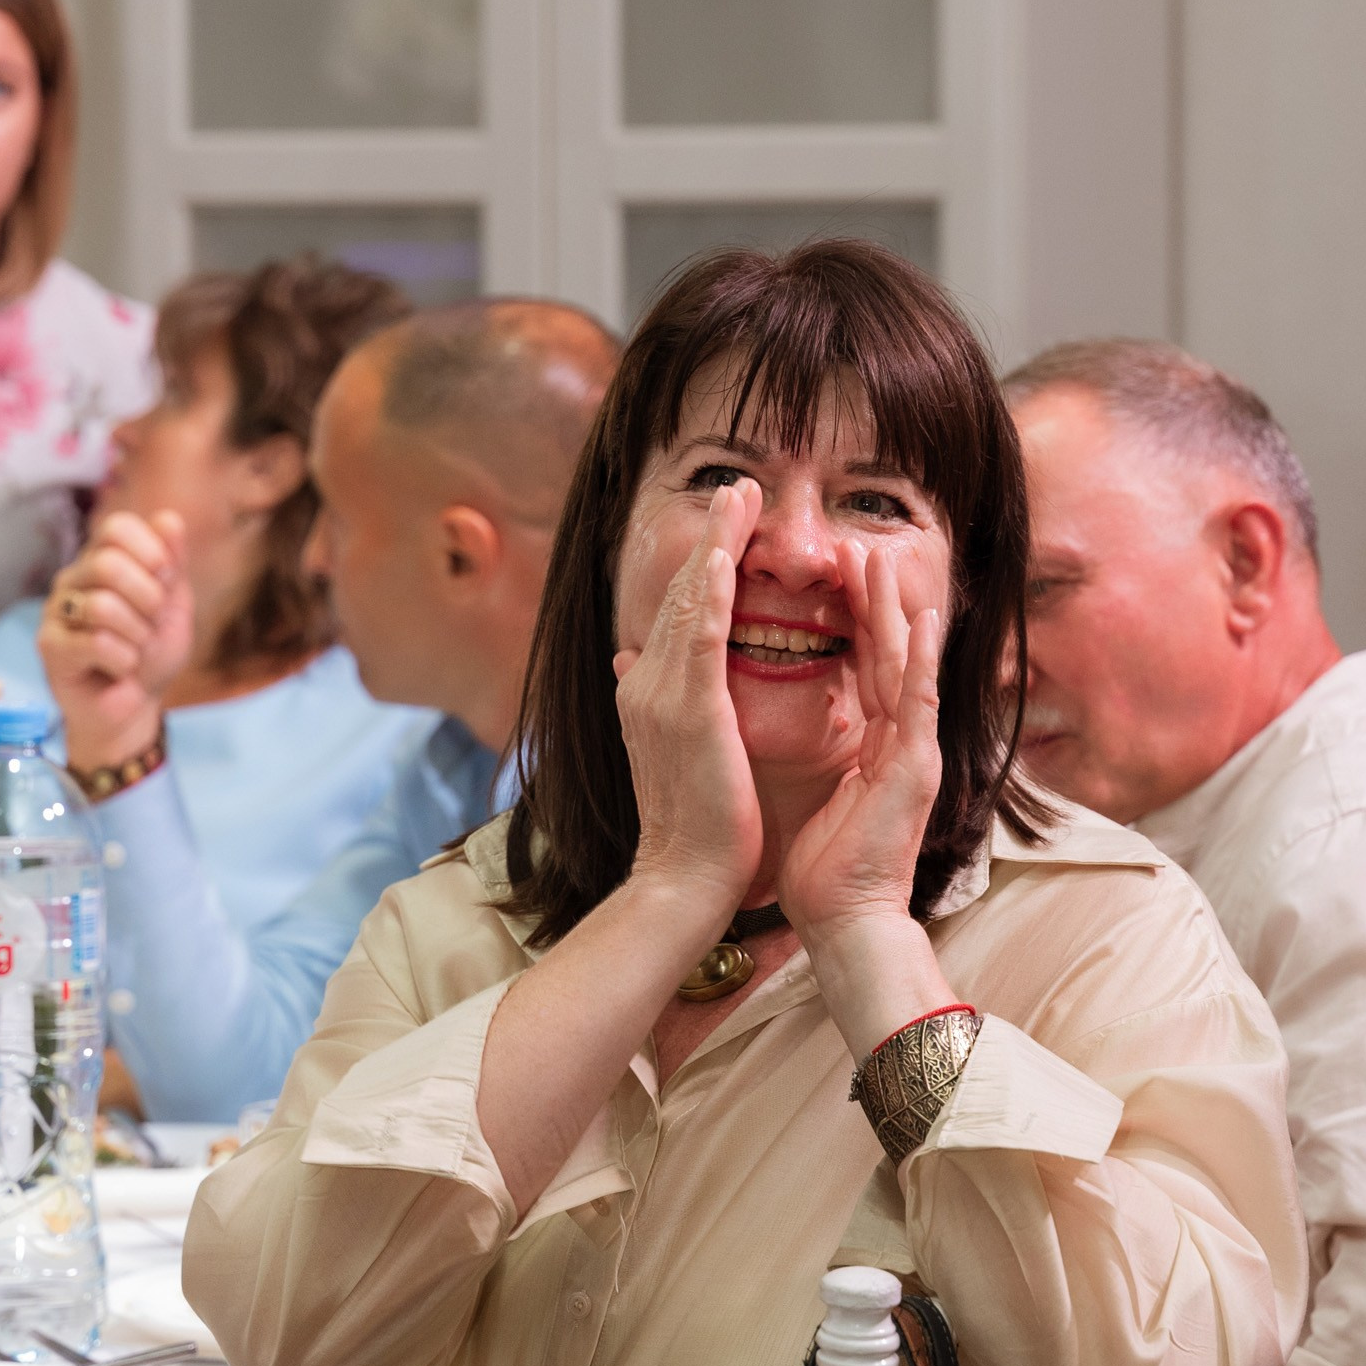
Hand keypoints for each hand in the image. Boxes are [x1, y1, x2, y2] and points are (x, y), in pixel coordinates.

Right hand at [38, 510, 190, 769]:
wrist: (135, 706)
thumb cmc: (150, 653)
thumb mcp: (174, 604)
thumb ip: (172, 562)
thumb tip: (169, 518)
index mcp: (101, 559)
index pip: (117, 527)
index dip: (152, 553)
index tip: (166, 581)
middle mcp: (73, 578)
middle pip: (108, 564)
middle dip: (148, 599)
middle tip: (152, 623)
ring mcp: (56, 610)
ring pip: (102, 606)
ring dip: (137, 635)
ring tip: (136, 650)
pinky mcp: (50, 646)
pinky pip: (96, 643)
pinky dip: (125, 659)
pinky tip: (121, 668)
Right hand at [613, 479, 765, 931]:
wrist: (685, 878)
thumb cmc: (695, 826)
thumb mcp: (670, 751)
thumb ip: (652, 700)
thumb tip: (625, 661)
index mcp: (645, 693)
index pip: (674, 614)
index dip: (699, 564)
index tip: (725, 523)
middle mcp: (644, 685)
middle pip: (677, 592)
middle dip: (709, 536)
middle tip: (737, 487)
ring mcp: (661, 695)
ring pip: (687, 600)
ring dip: (715, 543)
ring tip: (740, 497)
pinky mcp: (689, 710)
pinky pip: (700, 635)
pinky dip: (710, 590)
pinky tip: (726, 553)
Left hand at [779, 543, 943, 947]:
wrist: (844, 922)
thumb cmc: (821, 870)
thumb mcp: (806, 794)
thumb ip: (800, 755)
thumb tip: (756, 721)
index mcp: (870, 747)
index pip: (860, 668)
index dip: (848, 620)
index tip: (832, 576)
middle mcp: (897, 743)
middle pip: (884, 655)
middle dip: (871, 601)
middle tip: (855, 547)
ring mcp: (911, 755)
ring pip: (904, 666)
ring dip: (894, 612)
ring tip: (882, 562)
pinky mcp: (914, 771)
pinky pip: (919, 706)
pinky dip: (922, 661)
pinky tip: (924, 623)